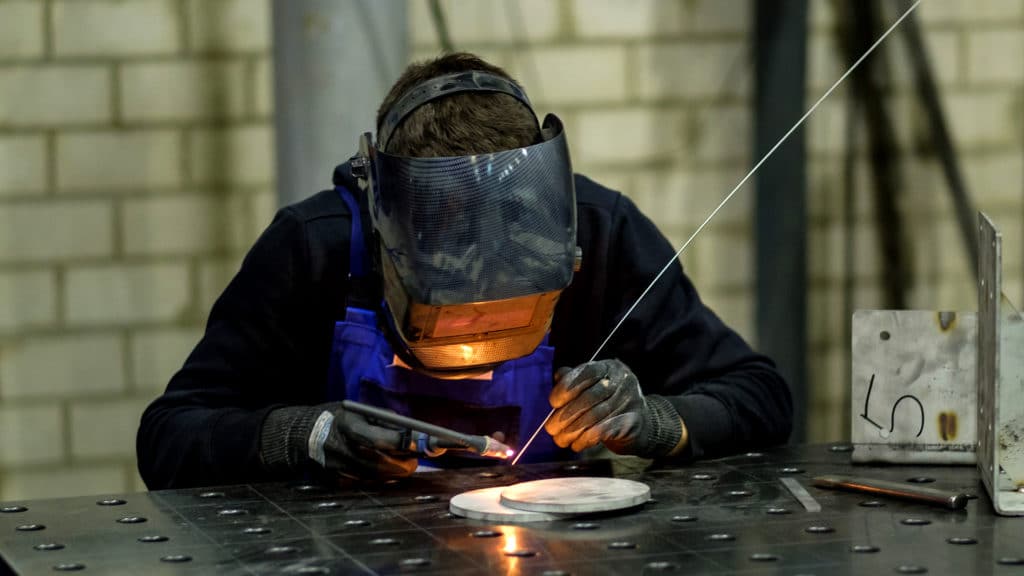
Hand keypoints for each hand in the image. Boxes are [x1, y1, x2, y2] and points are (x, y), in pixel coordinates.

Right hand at [260, 403, 417, 478]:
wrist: (305, 435)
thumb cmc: (339, 418)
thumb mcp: (361, 410)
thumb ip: (386, 421)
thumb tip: (413, 433)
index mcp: (348, 425)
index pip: (380, 439)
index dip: (403, 444)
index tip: (418, 444)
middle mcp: (343, 449)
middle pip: (382, 464)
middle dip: (404, 463)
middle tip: (413, 459)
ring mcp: (338, 468)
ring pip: (377, 476)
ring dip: (394, 471)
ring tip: (400, 461)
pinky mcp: (337, 480)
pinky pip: (367, 481)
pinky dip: (379, 476)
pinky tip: (380, 466)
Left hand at [544, 359, 684, 457]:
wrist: (641, 424)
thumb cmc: (609, 403)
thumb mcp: (592, 386)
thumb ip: (574, 379)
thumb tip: (558, 377)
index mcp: (609, 367)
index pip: (586, 372)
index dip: (567, 387)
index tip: (552, 402)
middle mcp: (622, 380)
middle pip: (588, 398)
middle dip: (564, 415)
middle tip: (550, 428)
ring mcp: (630, 401)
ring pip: (593, 417)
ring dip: (572, 431)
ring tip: (560, 440)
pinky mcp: (632, 422)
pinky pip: (603, 431)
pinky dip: (585, 439)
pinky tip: (576, 444)